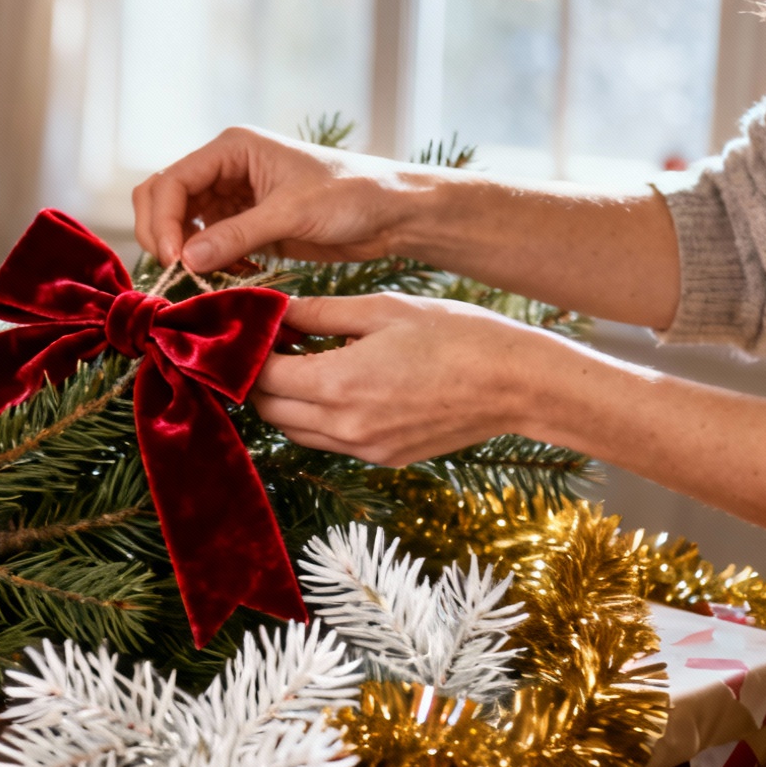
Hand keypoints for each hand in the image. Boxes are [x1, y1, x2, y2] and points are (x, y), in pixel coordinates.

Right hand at [132, 126, 434, 272]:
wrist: (391, 213)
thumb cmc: (351, 194)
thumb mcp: (293, 213)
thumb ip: (237, 235)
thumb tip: (185, 260)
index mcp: (232, 148)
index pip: (172, 181)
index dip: (164, 221)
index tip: (174, 260)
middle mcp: (224, 169)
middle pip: (163, 198)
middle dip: (162, 234)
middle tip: (176, 271)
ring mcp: (231, 197)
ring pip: (179, 224)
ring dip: (184, 252)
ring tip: (207, 276)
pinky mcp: (243, 225)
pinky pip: (205, 244)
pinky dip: (208, 263)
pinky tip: (234, 274)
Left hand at [250, 293, 565, 465]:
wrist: (518, 384)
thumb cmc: (457, 335)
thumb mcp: (383, 308)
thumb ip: (320, 312)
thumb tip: (274, 310)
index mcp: (338, 383)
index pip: (260, 376)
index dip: (247, 352)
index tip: (253, 329)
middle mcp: (343, 426)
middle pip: (267, 410)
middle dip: (259, 378)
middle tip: (273, 344)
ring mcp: (364, 449)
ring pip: (293, 431)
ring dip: (285, 400)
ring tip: (306, 361)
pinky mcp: (383, 458)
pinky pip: (328, 441)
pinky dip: (318, 416)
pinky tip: (340, 384)